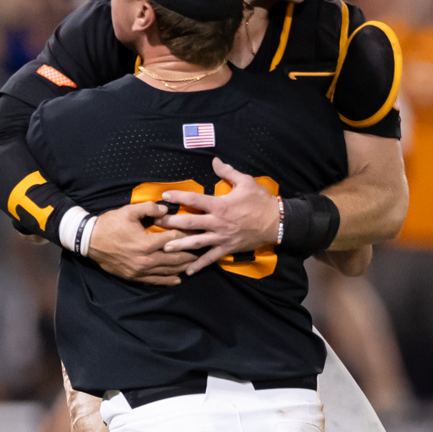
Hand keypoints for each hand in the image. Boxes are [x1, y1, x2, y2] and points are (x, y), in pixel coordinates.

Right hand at [86, 200, 188, 285]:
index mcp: (147, 243)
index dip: (187, 234)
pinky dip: (167, 280)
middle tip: (202, 250)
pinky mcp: (134, 276)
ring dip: (182, 267)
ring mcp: (141, 270)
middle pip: (175, 258)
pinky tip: (177, 279)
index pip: (174, 239)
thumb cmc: (109, 224)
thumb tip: (166, 209)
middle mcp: (147, 260)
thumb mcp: (129, 211)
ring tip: (195, 264)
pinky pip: (155, 281)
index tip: (198, 232)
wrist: (89, 241)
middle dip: (190, 254)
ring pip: (167, 271)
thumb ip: (149, 208)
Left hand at [157, 160, 280, 274]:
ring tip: (164, 248)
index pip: (194, 200)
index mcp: (220, 205)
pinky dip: (199, 265)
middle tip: (156, 222)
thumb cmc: (260, 201)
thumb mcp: (246, 182)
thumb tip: (214, 161)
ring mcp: (221, 237)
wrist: (276, 222)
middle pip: (189, 223)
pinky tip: (187, 271)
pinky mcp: (227, 248)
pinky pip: (210, 258)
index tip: (164, 196)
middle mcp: (217, 222)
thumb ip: (228, 172)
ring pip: (196, 242)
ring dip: (179, 245)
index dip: (178, 197)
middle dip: (171, 222)